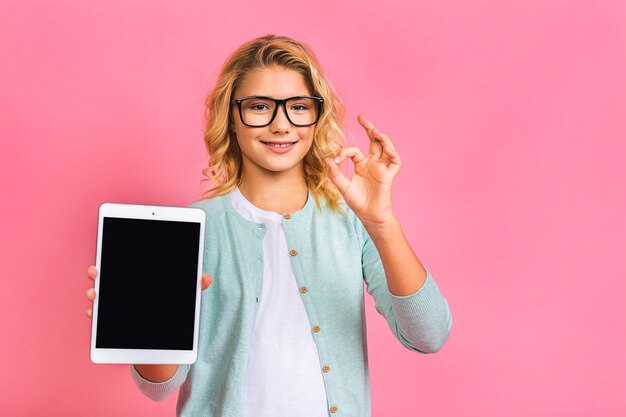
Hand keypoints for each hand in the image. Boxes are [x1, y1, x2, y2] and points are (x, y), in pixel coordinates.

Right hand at [85, 266, 213, 317]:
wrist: (163, 336)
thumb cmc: (171, 307)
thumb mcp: (183, 296)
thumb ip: (192, 286)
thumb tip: (207, 278)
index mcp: (136, 278)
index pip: (123, 263)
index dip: (114, 256)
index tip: (108, 255)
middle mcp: (120, 289)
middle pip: (106, 277)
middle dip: (98, 273)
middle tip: (96, 271)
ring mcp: (113, 306)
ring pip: (100, 296)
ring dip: (94, 293)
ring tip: (94, 294)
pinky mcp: (111, 325)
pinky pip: (99, 319)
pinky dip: (94, 315)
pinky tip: (92, 313)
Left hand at [325, 114, 401, 225]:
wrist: (369, 216)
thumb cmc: (357, 202)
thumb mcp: (342, 186)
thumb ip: (335, 173)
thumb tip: (328, 159)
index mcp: (362, 165)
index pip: (354, 150)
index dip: (344, 152)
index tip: (336, 159)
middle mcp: (373, 164)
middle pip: (374, 141)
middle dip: (369, 128)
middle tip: (362, 117)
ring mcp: (382, 168)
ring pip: (386, 147)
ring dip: (382, 138)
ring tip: (374, 131)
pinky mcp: (389, 175)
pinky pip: (396, 161)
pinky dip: (393, 154)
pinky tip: (387, 149)